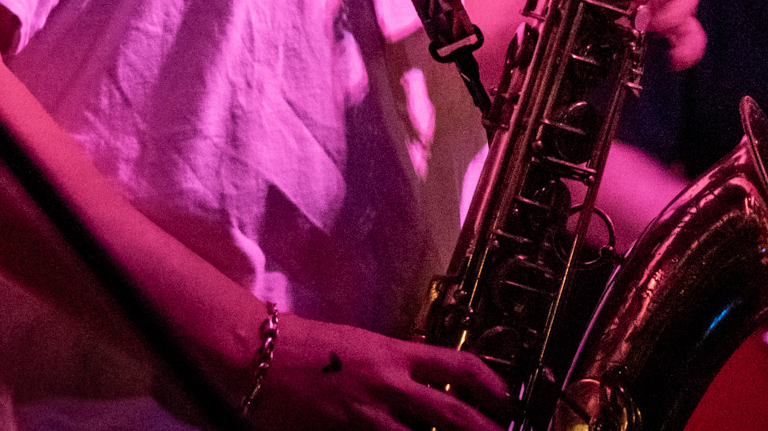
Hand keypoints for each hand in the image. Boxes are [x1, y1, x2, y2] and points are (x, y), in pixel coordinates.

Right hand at [247, 314, 510, 430]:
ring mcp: (365, 417)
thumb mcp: (364, 345)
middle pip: (452, 413)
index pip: (457, 365)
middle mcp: (386, 385)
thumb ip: (398, 367)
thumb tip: (429, 386)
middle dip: (486, 429)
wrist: (259, 356)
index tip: (508, 399)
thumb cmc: (309, 346)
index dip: (491, 384)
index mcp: (394, 354)